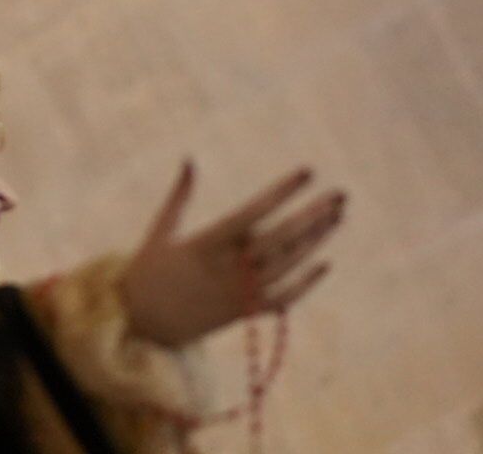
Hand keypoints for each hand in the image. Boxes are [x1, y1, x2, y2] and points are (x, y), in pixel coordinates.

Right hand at [117, 161, 343, 347]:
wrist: (142, 324)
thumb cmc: (149, 271)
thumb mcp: (160, 231)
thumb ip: (180, 196)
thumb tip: (190, 158)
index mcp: (204, 244)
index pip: (252, 213)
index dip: (281, 192)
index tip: (307, 172)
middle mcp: (226, 269)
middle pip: (279, 240)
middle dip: (311, 215)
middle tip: (340, 194)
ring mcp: (238, 293)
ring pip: (287, 266)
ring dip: (314, 241)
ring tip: (337, 216)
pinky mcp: (243, 313)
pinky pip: (282, 299)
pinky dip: (305, 283)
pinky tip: (325, 262)